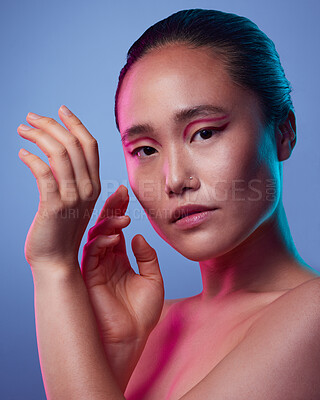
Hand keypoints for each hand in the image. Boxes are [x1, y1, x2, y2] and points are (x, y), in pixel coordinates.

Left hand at [18, 106, 100, 271]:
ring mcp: (72, 198)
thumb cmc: (61, 231)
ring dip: (39, 136)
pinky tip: (21, 153)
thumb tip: (62, 154)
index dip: (75, 124)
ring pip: (60, 154)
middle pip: (74, 144)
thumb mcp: (75, 202)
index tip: (60, 109)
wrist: (56, 261)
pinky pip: (43, 174)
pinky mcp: (54, 207)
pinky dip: (31, 159)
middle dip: (52, 125)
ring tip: (22, 129)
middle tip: (31, 117)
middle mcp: (87, 188)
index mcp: (94, 185)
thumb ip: (74, 179)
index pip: (90, 145)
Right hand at [81, 185, 164, 390]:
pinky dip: (101, 243)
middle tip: (119, 193)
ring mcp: (96, 268)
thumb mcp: (153, 280)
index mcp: (121, 260)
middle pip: (105, 228)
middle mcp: (106, 261)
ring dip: (107, 224)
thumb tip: (138, 235)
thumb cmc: (142, 314)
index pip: (118, 229)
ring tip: (122, 218)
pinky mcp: (88, 277)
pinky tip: (114, 238)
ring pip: (96, 237)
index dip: (121, 211)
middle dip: (111, 209)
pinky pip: (90, 254)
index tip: (127, 194)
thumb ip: (147, 257)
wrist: (130, 340)